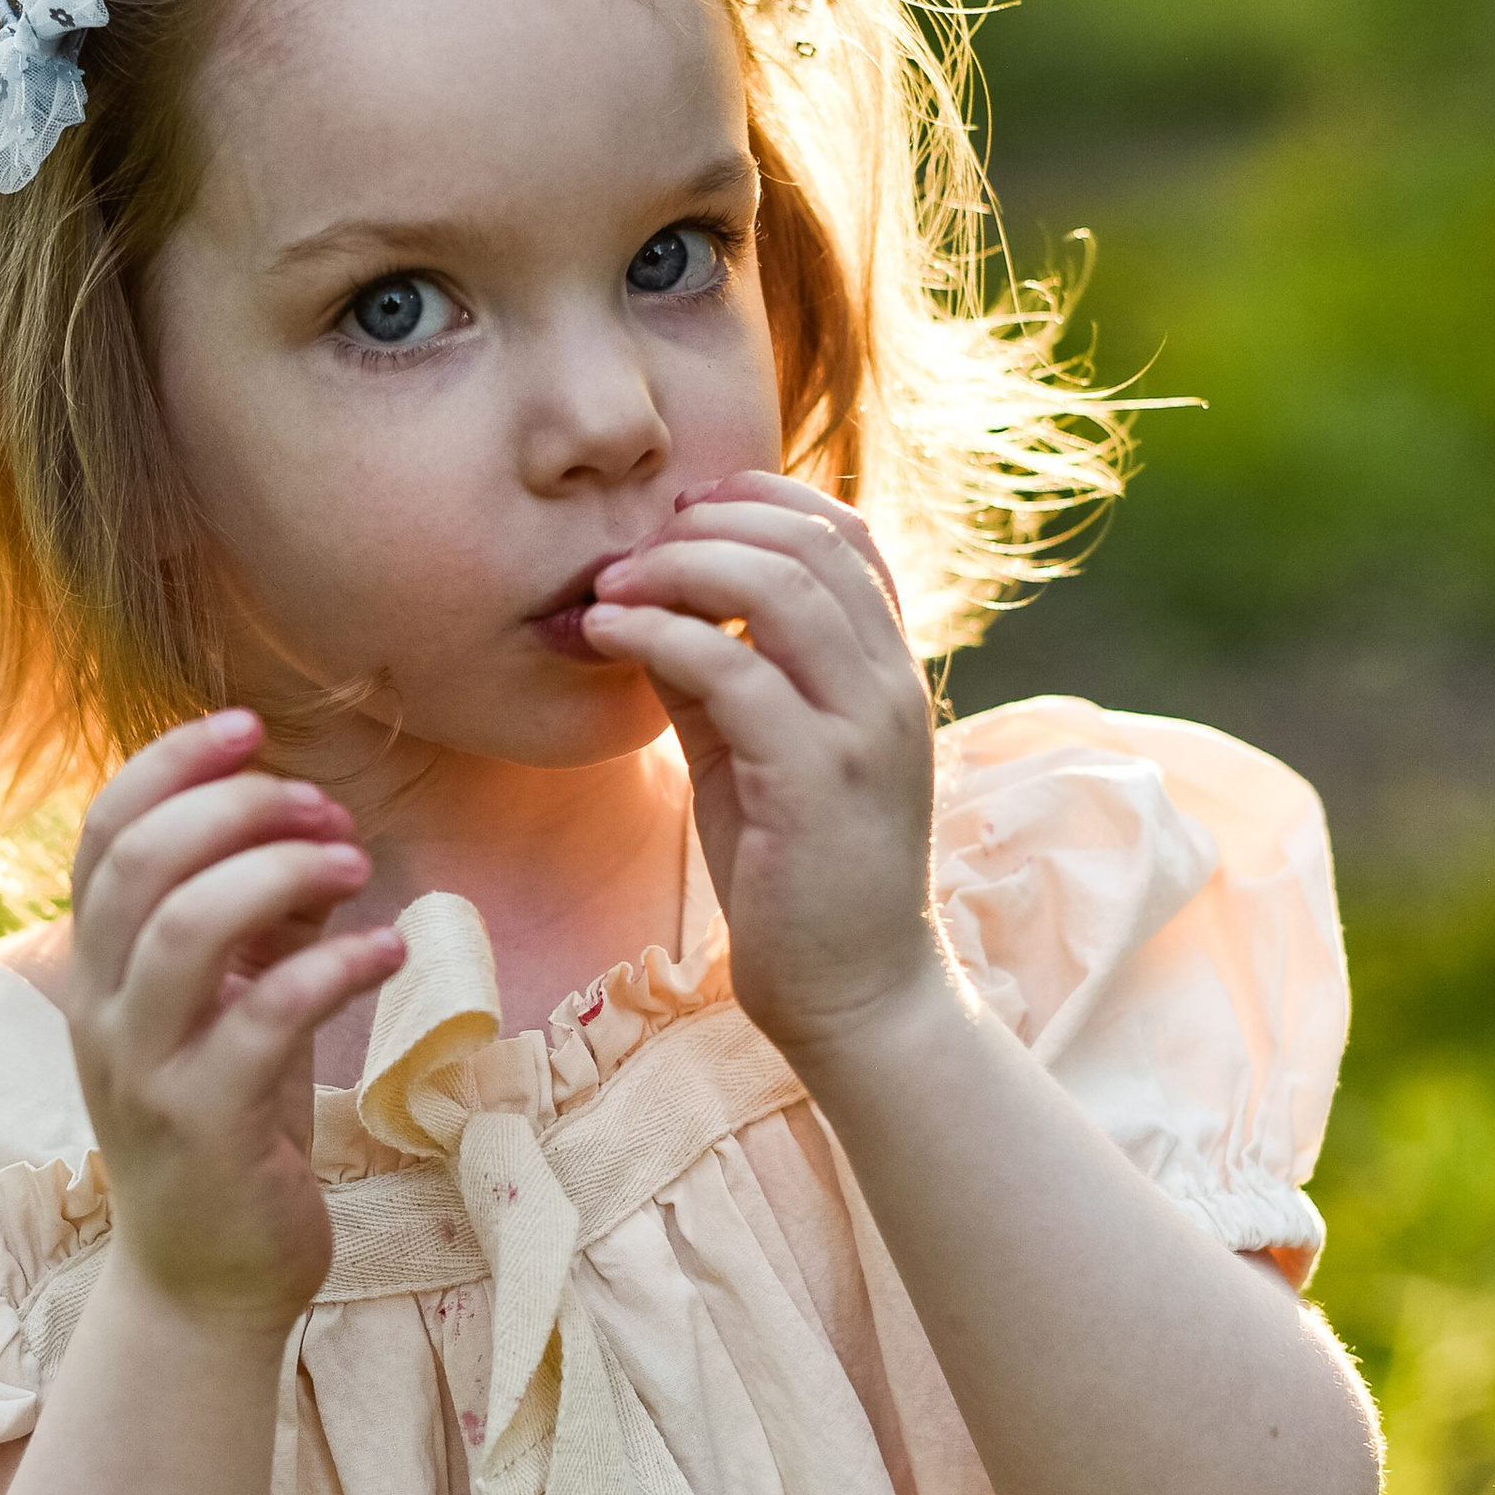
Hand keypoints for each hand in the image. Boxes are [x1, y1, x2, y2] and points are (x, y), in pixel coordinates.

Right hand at [65, 714, 407, 1333]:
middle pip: (139, 863)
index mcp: (100, 968)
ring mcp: (145, 1069)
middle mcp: (105, 1010)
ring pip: (183, 929)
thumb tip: (318, 833)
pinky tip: (384, 951)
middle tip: (322, 806)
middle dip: (234, 807)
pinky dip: (329, 966)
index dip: (170, 764)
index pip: (103, 832)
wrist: (208, 1281)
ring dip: (278, 873)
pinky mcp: (204, 1125)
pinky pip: (259, 1019)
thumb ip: (262, 923)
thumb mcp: (238, 1007)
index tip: (250, 727)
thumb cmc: (231, 1129)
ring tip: (353, 863)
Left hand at [579, 473, 944, 1071]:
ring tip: (609, 586)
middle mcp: (888, 685)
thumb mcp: (751, 756)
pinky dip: (658, 635)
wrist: (853, 995)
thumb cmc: (797, 878)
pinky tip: (606, 635)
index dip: (761, 499)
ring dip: (677, 568)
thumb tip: (643, 606)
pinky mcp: (816, 778)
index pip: (846, 534)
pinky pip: (733, 670)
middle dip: (704, 527)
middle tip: (625, 552)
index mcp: (885, 671)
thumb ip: (713, 678)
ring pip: (778, 588)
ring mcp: (861, 728)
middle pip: (809, 542)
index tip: (679, 511)